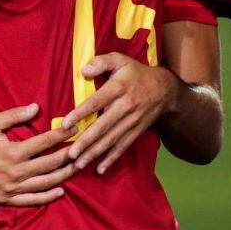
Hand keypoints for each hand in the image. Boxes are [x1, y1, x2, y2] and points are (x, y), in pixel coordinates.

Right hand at [0, 103, 77, 206]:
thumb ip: (14, 116)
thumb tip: (36, 108)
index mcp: (12, 151)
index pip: (44, 142)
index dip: (61, 135)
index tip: (74, 130)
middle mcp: (15, 172)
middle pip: (50, 164)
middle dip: (68, 155)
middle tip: (82, 148)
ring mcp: (12, 188)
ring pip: (45, 183)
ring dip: (64, 175)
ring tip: (76, 167)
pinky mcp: (8, 199)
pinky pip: (33, 201)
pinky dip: (48, 197)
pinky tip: (60, 191)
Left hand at [60, 53, 176, 175]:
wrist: (164, 89)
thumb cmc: (135, 73)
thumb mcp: (119, 60)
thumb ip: (101, 62)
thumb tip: (83, 70)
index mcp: (118, 88)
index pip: (96, 102)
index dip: (80, 113)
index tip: (65, 124)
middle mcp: (125, 107)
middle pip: (102, 127)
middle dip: (86, 142)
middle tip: (70, 154)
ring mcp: (131, 121)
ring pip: (111, 140)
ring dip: (94, 154)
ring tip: (78, 165)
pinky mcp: (136, 131)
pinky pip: (122, 147)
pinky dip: (111, 159)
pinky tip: (99, 169)